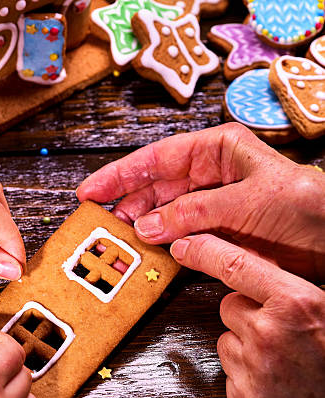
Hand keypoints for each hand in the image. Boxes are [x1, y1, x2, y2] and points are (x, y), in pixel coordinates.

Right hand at [77, 123, 324, 281]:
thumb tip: (148, 225)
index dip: (122, 174)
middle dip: (128, 201)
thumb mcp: (244, 202)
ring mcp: (214, 203)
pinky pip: (183, 234)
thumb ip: (192, 212)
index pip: (158, 158)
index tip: (93, 190)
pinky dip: (164, 242)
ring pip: (167, 211)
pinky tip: (146, 248)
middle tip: (99, 219)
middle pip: (157, 184)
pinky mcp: (220, 231)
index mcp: (218, 149)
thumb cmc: (304, 206)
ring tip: (117, 235)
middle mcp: (212, 173)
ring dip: (143, 223)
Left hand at [170, 234, 324, 397]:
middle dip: (246, 313)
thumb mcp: (324, 309)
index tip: (184, 245)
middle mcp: (268, 333)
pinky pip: (228, 372)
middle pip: (229, 305)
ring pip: (227, 339)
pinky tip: (274, 382)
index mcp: (294, 303)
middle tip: (277, 329)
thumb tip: (255, 268)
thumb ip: (288, 289)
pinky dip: (245, 376)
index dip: (205, 251)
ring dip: (245, 345)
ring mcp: (253, 369)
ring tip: (280, 360)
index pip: (235, 265)